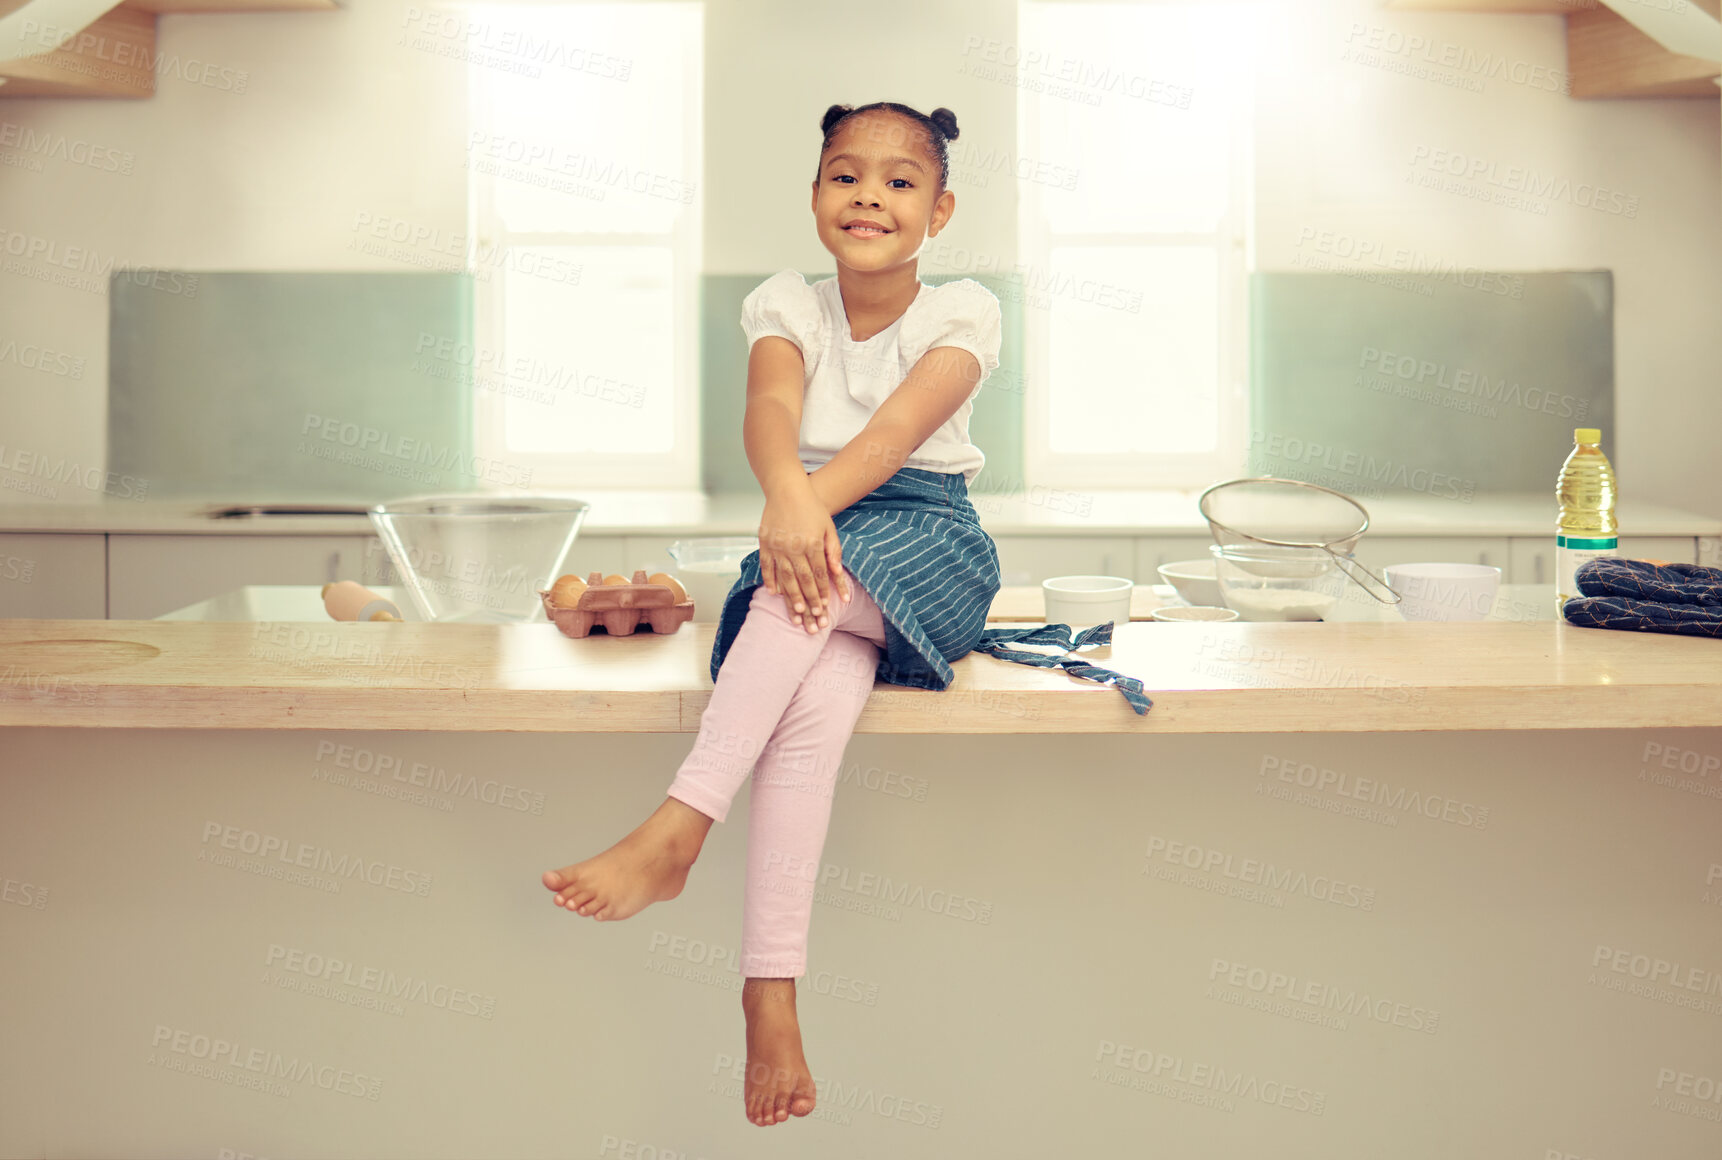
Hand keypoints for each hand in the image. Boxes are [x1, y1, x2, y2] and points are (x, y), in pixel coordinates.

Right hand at [758, 484, 851, 632]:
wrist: (786, 489)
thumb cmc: (811, 508)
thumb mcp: (828, 527)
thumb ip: (833, 550)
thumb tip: (837, 572)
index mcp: (811, 543)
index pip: (819, 574)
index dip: (822, 593)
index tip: (825, 609)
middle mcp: (793, 547)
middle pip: (803, 581)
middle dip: (809, 603)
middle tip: (812, 621)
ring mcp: (777, 546)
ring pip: (785, 578)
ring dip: (791, 598)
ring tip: (796, 615)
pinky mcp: (764, 543)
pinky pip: (766, 566)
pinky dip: (770, 580)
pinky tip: (774, 594)